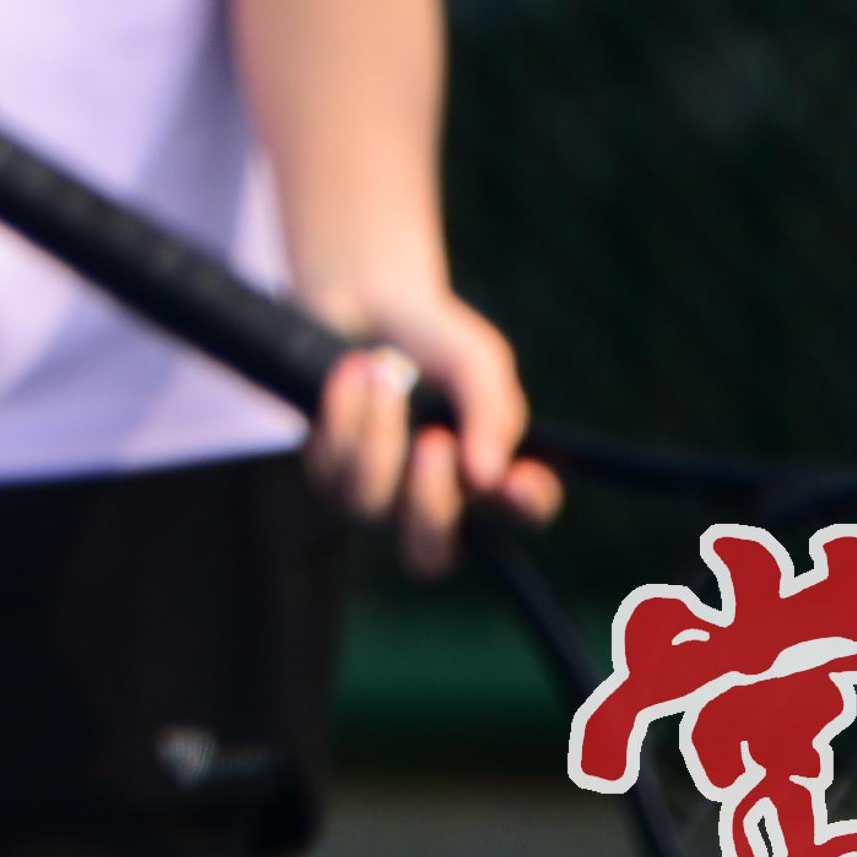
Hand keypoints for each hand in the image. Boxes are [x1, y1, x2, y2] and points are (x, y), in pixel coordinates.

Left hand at [293, 270, 557, 573]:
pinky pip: (331, 466)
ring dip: (379, 434)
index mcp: (490, 472)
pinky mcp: (329, 474)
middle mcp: (435, 497)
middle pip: (431, 556)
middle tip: (434, 440)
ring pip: (370, 505)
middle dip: (431, 504)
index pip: (525, 512)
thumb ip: (492, 411)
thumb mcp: (474, 360)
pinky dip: (344, 411)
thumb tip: (487, 476)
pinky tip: (352, 370)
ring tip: (384, 370)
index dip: (527, 507)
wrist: (363, 300)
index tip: (515, 478)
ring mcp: (377, 494)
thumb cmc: (432, 337)